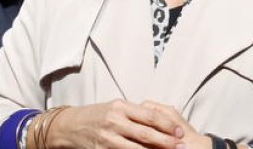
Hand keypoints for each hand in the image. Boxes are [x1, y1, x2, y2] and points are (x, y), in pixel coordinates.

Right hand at [46, 99, 200, 148]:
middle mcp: (115, 121)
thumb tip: (162, 120)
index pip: (150, 116)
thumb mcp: (116, 107)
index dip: (167, 125)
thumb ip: (136, 113)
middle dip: (166, 142)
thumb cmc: (97, 115)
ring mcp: (107, 138)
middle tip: (182, 146)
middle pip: (146, 134)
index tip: (180, 132)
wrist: (69, 126)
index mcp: (121, 107)